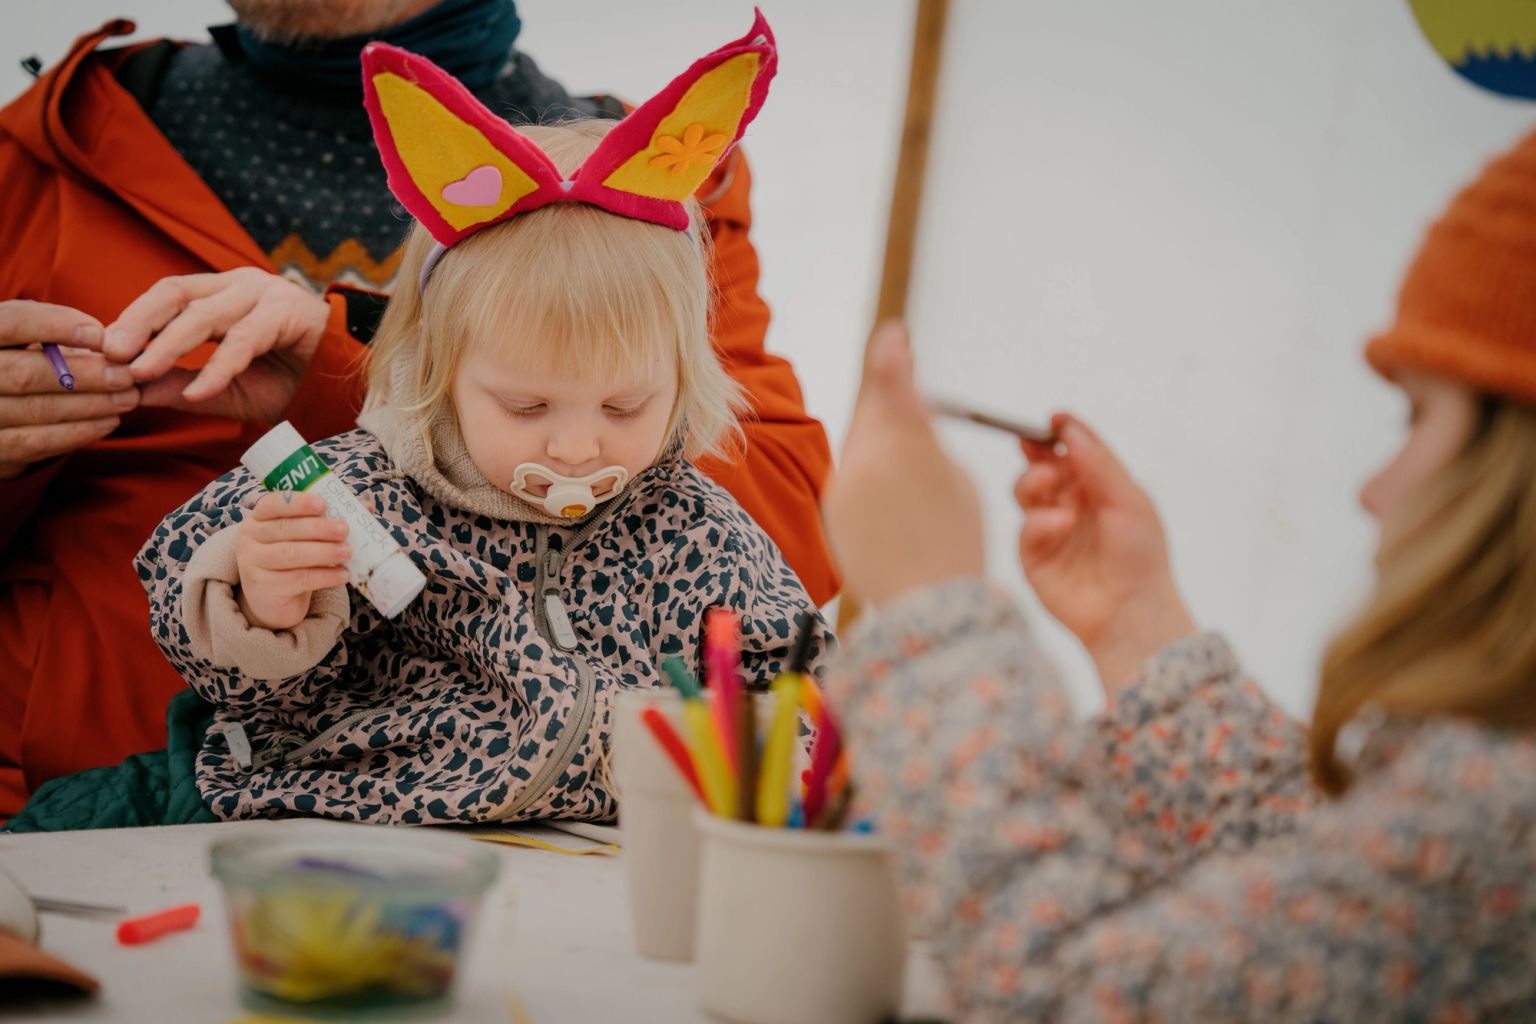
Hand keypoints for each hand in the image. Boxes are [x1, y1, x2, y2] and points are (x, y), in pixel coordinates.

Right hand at [0, 300, 139, 478]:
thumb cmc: (16, 358)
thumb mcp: (23, 336)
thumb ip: (53, 328)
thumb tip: (106, 339)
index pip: (10, 324)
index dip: (54, 326)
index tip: (99, 335)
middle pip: (24, 373)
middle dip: (83, 375)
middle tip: (126, 375)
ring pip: (36, 410)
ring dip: (90, 405)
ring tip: (127, 398)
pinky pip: (37, 442)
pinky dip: (78, 431)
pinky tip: (108, 421)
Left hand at [104, 268, 330, 422]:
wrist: (346, 388)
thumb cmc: (289, 383)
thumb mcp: (226, 390)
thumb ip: (184, 388)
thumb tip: (133, 392)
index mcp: (223, 293)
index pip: (166, 295)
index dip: (132, 319)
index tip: (103, 351)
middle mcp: (241, 285)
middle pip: (176, 292)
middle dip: (139, 323)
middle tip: (113, 354)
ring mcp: (267, 294)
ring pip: (205, 314)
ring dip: (168, 344)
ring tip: (141, 372)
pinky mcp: (290, 313)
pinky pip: (244, 340)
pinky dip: (217, 368)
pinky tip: (198, 391)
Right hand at [235, 491, 351, 630]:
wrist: (274, 599)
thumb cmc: (293, 559)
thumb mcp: (304, 537)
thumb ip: (328, 519)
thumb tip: (366, 506)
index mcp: (259, 518)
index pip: (272, 503)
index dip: (297, 502)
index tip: (323, 504)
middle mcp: (250, 538)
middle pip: (284, 529)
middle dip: (318, 528)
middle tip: (344, 529)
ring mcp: (253, 564)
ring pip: (291, 555)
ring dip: (323, 552)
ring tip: (347, 552)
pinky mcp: (264, 589)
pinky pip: (298, 580)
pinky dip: (324, 576)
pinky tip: (343, 574)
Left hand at [823, 322, 984, 606]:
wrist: (927, 607)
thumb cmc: (957, 542)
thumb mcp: (955, 479)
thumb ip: (927, 439)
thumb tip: (911, 413)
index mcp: (907, 446)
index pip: (890, 381)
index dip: (891, 353)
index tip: (893, 333)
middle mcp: (866, 460)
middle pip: (872, 412)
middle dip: (888, 401)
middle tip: (906, 384)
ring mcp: (843, 487)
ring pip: (859, 445)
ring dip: (879, 441)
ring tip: (908, 467)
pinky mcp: (831, 511)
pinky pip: (851, 477)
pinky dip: (869, 476)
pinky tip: (892, 497)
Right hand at [1015, 413, 1195, 697]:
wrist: (1131, 611)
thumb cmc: (1140, 556)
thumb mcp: (1129, 499)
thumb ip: (1098, 462)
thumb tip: (1068, 427)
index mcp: (1099, 487)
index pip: (1074, 450)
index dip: (1061, 431)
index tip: (1053, 418)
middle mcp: (1072, 504)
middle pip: (1041, 464)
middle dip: (1036, 451)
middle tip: (1035, 445)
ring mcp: (1050, 529)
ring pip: (1024, 489)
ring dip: (1034, 480)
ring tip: (1051, 483)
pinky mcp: (1033, 556)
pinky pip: (1026, 527)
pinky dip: (1041, 520)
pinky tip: (1061, 523)